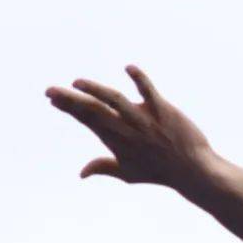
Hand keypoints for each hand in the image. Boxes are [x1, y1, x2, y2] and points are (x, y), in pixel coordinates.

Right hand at [45, 66, 215, 189]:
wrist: (192, 171)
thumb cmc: (160, 173)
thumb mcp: (128, 174)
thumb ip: (103, 168)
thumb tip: (81, 173)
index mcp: (116, 141)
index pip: (87, 120)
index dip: (69, 108)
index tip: (52, 98)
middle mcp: (127, 129)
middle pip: (94, 110)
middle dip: (70, 100)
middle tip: (51, 91)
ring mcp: (144, 119)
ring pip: (115, 100)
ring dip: (95, 90)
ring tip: (78, 83)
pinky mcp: (163, 110)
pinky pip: (149, 92)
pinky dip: (140, 79)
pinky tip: (128, 68)